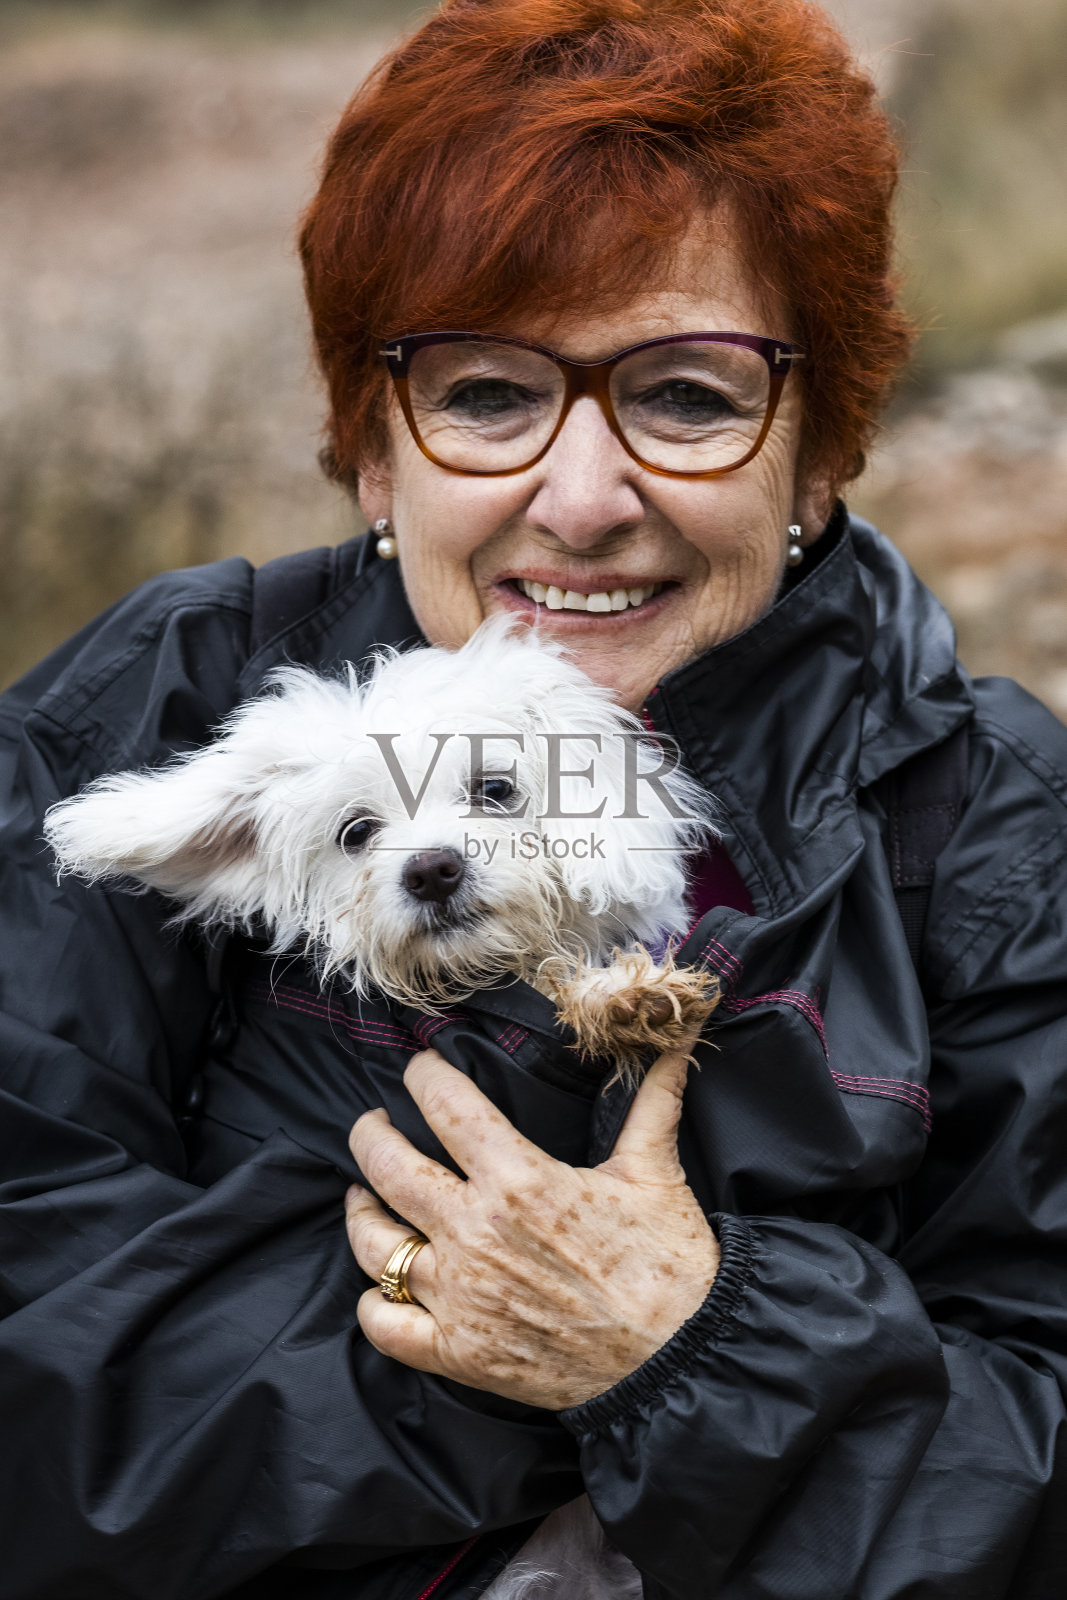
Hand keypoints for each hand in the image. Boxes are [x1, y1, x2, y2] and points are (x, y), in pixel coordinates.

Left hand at [345, 1041, 719, 1409]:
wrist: (680, 1361)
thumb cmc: (669, 1264)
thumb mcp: (655, 1171)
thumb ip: (653, 1100)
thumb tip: (675, 1045)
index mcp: (519, 1180)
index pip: (445, 1105)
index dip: (423, 1075)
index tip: (420, 1068)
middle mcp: (476, 1233)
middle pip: (386, 1166)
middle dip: (369, 1133)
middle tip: (374, 1122)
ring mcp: (461, 1297)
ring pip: (374, 1244)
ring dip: (361, 1212)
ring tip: (364, 1194)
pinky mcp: (459, 1353)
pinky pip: (385, 1325)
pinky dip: (373, 1303)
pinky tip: (383, 1284)